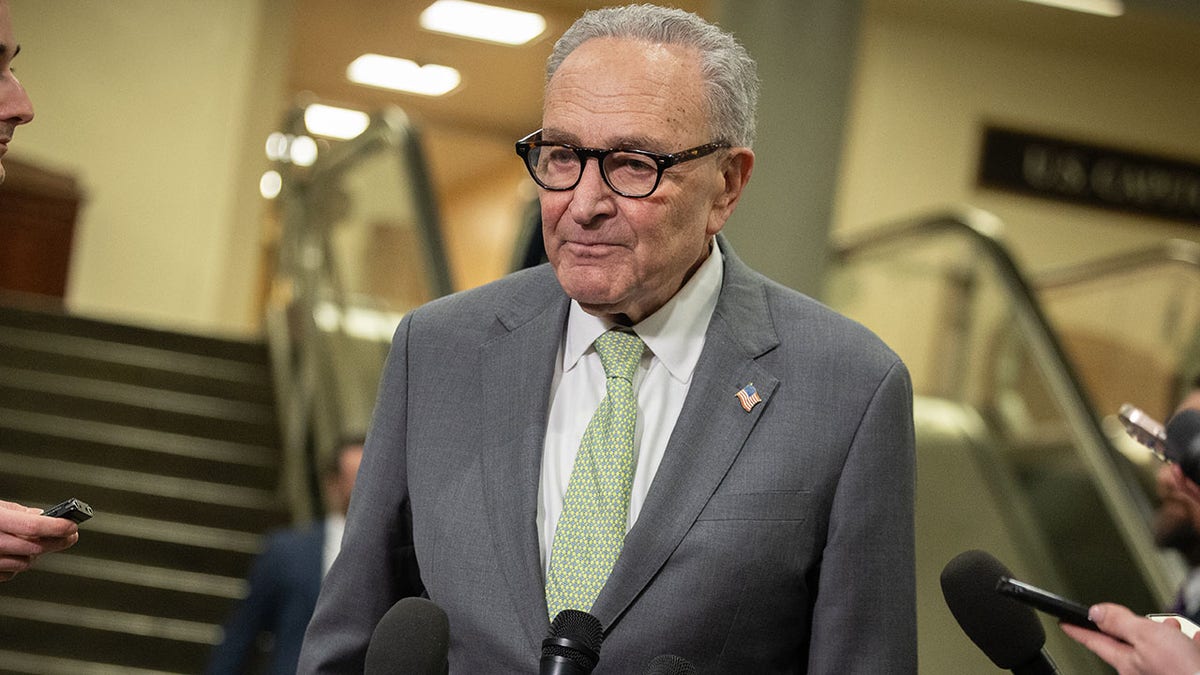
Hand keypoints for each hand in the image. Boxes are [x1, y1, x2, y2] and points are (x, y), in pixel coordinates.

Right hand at [0, 500, 78, 580]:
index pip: (33, 526)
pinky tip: (17, 554)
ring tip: (38, 542)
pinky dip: (18, 564)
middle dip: (57, 542)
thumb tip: (44, 516)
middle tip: (70, 535)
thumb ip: (20, 512)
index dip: (57, 527)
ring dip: (37, 554)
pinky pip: (11, 573)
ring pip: (26, 563)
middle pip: (35, 547)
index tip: (72, 526)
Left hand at [1061, 602, 1199, 674]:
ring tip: (1174, 630)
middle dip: (1133, 626)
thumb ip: (1120, 622)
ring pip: (1155, 645)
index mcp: (1127, 661)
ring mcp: (1161, 670)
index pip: (1094, 641)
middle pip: (1127, 641)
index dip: (1078, 629)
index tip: (1064, 622)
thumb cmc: (1185, 670)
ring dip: (1164, 633)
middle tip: (1137, 619)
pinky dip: (1184, 642)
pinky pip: (1180, 652)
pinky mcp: (1181, 669)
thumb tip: (1095, 611)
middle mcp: (1141, 670)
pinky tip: (1192, 641)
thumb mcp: (1146, 637)